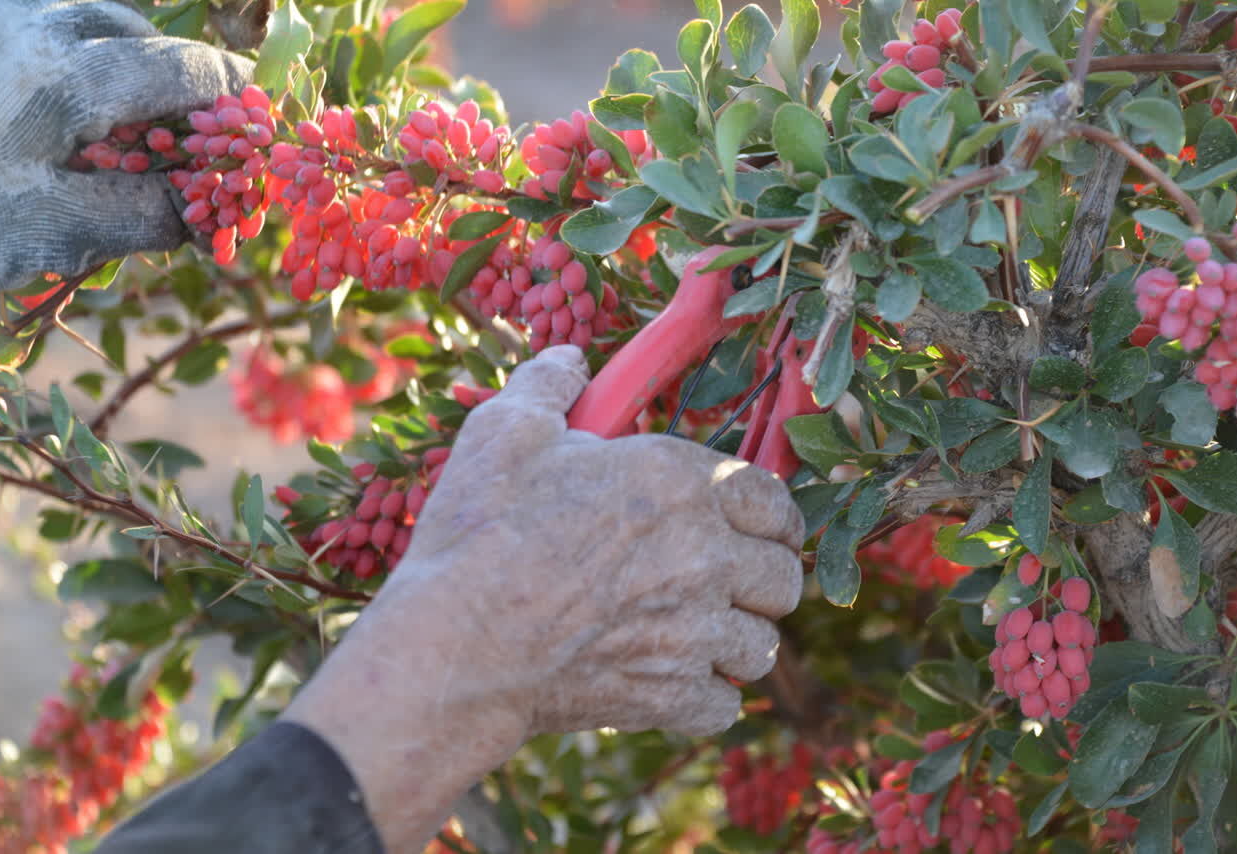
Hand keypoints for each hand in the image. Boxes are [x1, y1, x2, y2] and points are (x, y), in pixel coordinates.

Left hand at [0, 0, 250, 290]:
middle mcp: (35, 23)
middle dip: (170, 88)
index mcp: (69, 77)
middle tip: (177, 146)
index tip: (248, 134)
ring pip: (84, 20)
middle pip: (136, 34)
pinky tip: (47, 116)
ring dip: (114, 68)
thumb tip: (207, 210)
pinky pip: (38, 28)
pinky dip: (64, 62)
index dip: (230, 101)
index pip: (186, 70)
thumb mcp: (47, 230)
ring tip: (108, 131)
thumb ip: (140, 215)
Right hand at [283, 346, 804, 848]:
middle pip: (784, 578)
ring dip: (736, 640)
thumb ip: (550, 384)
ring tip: (698, 635)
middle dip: (762, 579)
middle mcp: (704, 555)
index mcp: (678, 481)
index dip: (772, 516)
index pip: (775, 501)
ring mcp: (694, 632)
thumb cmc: (479, 530)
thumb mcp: (505, 430)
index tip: (760, 527)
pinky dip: (703, 697)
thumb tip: (572, 358)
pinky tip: (671, 681)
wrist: (452, 642)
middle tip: (730, 582)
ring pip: (762, 646)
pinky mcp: (671, 696)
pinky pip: (724, 705)